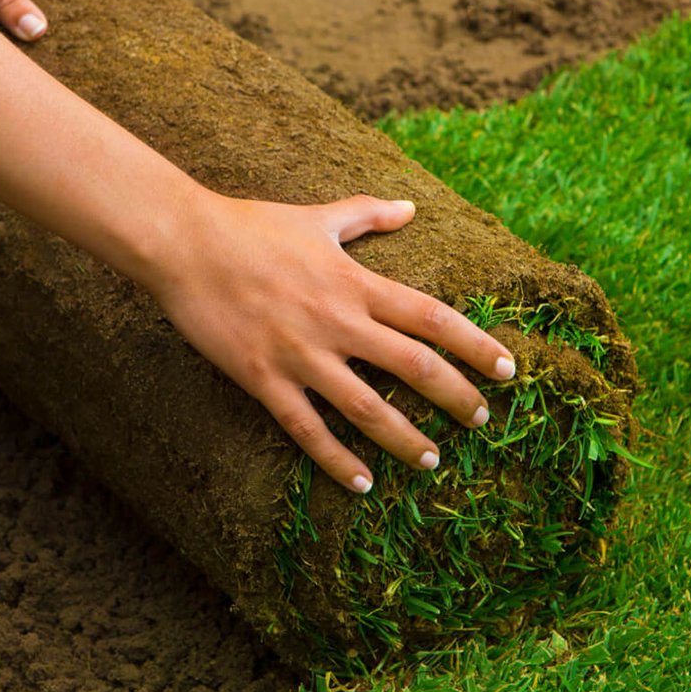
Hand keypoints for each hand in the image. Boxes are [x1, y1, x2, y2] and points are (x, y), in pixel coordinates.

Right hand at [148, 192, 517, 492]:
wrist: (184, 243)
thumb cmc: (250, 226)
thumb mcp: (316, 218)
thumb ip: (367, 217)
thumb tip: (410, 207)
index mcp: (355, 282)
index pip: (431, 317)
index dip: (475, 344)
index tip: (506, 369)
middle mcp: (337, 321)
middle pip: (413, 366)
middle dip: (454, 397)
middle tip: (481, 420)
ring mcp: (301, 354)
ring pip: (366, 408)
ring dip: (404, 439)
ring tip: (431, 461)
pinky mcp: (264, 379)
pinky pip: (307, 429)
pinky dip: (336, 460)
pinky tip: (361, 484)